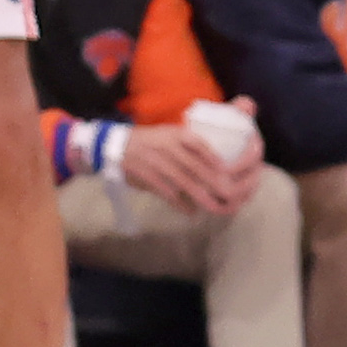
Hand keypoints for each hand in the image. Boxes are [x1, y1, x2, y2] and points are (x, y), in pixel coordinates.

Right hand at [115, 119, 254, 215]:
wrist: (116, 146)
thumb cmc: (151, 141)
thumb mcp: (172, 134)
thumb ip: (193, 146)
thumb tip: (220, 164)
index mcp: (177, 135)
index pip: (199, 144)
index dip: (214, 159)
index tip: (228, 171)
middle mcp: (169, 149)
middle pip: (196, 168)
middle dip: (215, 183)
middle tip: (230, 194)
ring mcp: (158, 165)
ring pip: (185, 183)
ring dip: (202, 197)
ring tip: (216, 207)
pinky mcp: (149, 179)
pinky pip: (168, 194)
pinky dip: (181, 205)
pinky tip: (192, 212)